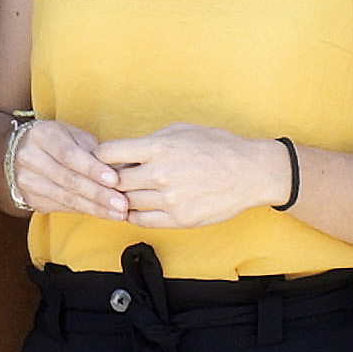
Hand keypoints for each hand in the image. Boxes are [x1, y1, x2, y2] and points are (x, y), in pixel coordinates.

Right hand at [5, 115, 131, 223]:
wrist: (20, 152)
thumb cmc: (57, 140)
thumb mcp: (73, 135)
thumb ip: (94, 151)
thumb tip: (125, 169)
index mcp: (41, 135)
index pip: (69, 154)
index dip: (92, 169)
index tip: (115, 180)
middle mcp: (29, 158)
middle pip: (68, 179)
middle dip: (98, 194)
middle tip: (122, 204)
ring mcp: (27, 181)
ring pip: (66, 198)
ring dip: (95, 207)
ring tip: (118, 213)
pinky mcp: (30, 199)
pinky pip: (62, 207)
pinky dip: (86, 210)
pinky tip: (104, 213)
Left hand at [94, 124, 290, 231]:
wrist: (251, 173)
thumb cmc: (218, 147)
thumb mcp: (182, 131)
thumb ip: (150, 141)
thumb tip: (123, 152)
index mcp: (159, 147)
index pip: (108, 153)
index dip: (102, 156)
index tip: (105, 159)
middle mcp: (160, 174)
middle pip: (114, 181)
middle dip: (110, 180)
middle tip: (112, 179)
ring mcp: (169, 199)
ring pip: (126, 202)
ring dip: (122, 198)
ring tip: (127, 193)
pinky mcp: (178, 219)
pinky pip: (141, 220)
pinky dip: (133, 214)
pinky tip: (138, 207)